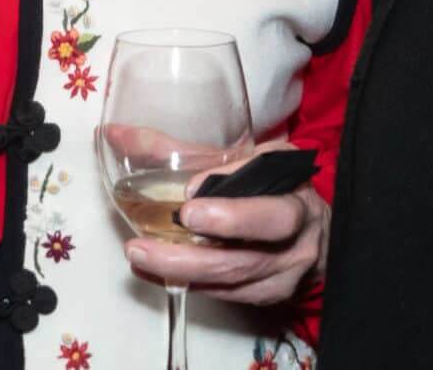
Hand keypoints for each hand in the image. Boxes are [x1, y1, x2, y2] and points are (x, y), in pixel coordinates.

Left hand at [121, 152, 329, 307]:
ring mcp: (280, 279)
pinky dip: (185, 281)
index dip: (233, 215)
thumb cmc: (277, 188)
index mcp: (297, 203)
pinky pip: (222, 294)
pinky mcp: (264, 297)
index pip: (272, 214)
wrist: (317, 236)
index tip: (189, 202)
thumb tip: (115, 134)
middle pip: (246, 259)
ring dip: (179, 272)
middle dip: (193, 256)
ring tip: (138, 256)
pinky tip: (152, 270)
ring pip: (229, 283)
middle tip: (145, 246)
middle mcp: (294, 246)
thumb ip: (190, 153)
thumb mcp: (248, 160)